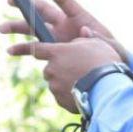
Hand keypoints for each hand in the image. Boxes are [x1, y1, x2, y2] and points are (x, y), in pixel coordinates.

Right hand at [0, 0, 129, 59]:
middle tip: (9, 1)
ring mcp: (56, 37)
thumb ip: (97, 38)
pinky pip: (34, 48)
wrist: (108, 71)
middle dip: (25, 5)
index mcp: (79, 16)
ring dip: (16, 27)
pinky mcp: (52, 50)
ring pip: (32, 28)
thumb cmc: (112, 54)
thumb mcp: (109, 45)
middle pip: (41, 11)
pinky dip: (22, 49)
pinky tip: (10, 51)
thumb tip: (83, 31)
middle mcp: (64, 23)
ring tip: (0, 28)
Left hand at [6, 37, 122, 112]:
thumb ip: (84, 38)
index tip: (26, 50)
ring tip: (83, 82)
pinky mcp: (60, 100)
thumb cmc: (103, 61)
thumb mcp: (96, 43)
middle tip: (75, 69)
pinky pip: (62, 96)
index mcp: (57, 53)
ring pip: (55, 83)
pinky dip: (69, 95)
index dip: (34, 49)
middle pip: (49, 68)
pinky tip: (84, 92)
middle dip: (58, 68)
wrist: (107, 88)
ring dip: (64, 82)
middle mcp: (51, 69)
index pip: (37, 49)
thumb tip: (83, 31)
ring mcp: (55, 86)